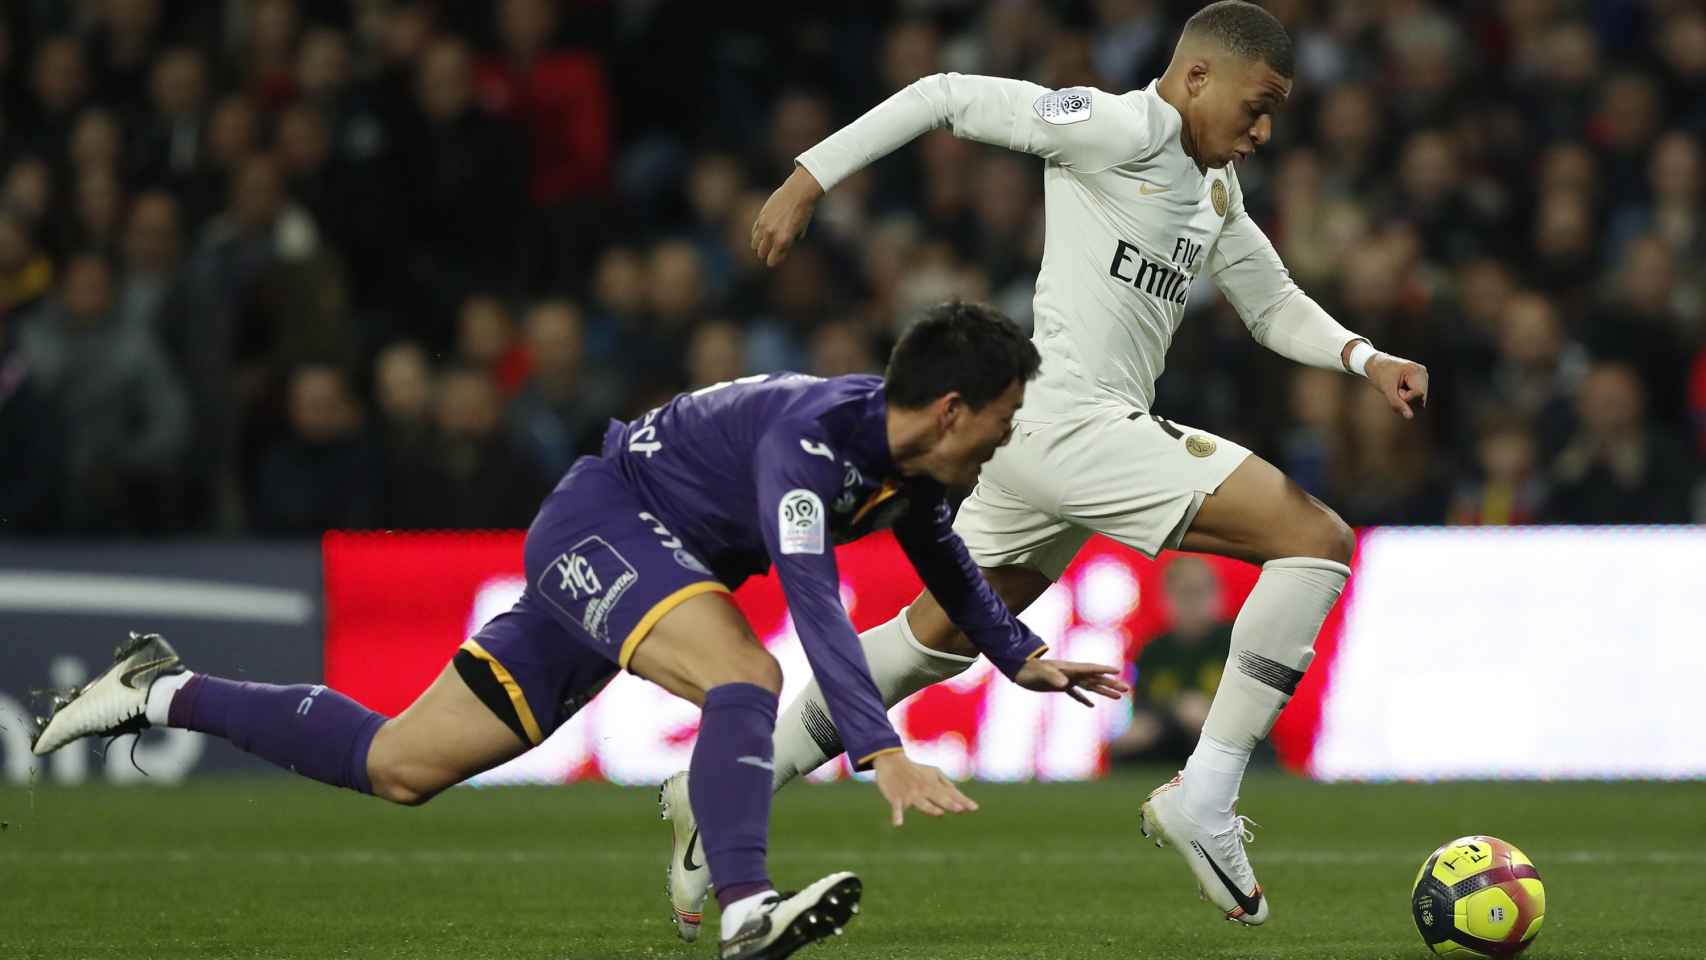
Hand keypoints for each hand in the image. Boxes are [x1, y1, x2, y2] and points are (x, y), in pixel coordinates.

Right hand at [751, 166, 823, 266]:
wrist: (799, 192)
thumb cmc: (804, 212)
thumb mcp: (800, 232)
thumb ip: (790, 243)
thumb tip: (781, 250)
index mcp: (783, 241)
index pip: (772, 261)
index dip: (775, 260)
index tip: (779, 257)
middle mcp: (772, 235)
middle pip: (761, 254)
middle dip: (767, 254)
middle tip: (772, 250)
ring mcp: (764, 226)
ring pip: (754, 244)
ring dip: (760, 245)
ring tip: (767, 241)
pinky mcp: (760, 216)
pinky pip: (754, 232)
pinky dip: (757, 234)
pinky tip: (764, 232)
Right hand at [872, 752, 977, 825]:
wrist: (891, 761)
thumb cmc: (915, 769)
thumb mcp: (932, 772)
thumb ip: (945, 784)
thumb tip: (958, 795)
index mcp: (934, 784)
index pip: (951, 793)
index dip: (963, 801)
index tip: (975, 808)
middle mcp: (924, 789)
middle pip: (939, 797)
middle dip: (949, 803)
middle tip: (960, 809)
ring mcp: (910, 794)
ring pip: (921, 803)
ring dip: (930, 808)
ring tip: (939, 812)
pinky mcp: (896, 798)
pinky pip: (896, 808)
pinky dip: (897, 815)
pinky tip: (898, 823)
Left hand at [1013, 658, 1130, 706]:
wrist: (1019, 669)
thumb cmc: (1031, 670)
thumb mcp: (1043, 674)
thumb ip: (1054, 678)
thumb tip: (1065, 685)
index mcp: (1070, 668)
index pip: (1091, 669)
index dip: (1104, 671)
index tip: (1118, 672)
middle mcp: (1072, 673)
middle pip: (1096, 679)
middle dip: (1111, 684)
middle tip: (1126, 689)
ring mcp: (1067, 679)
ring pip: (1090, 686)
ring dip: (1104, 691)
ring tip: (1119, 697)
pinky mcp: (1060, 686)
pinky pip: (1076, 693)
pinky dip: (1084, 698)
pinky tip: (1091, 705)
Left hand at [1365, 353, 1429, 419]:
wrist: (1376, 364)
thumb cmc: (1380, 374)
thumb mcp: (1387, 389)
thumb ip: (1397, 403)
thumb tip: (1410, 417)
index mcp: (1418, 371)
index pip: (1419, 394)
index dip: (1406, 397)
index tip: (1395, 390)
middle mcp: (1423, 374)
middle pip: (1420, 398)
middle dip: (1406, 399)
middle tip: (1395, 388)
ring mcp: (1423, 379)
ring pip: (1419, 400)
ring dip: (1406, 400)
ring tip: (1397, 388)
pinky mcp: (1419, 384)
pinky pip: (1416, 399)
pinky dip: (1406, 399)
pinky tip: (1400, 390)